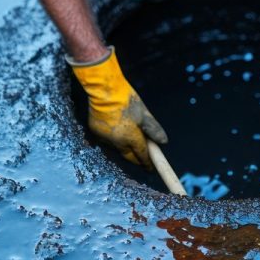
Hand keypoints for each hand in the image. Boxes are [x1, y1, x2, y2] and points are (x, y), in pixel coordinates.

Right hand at [68, 47, 167, 167]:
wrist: (103, 91)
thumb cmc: (126, 100)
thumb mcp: (144, 114)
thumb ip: (154, 129)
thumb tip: (163, 142)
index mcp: (130, 138)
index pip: (141, 155)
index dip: (147, 162)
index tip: (151, 168)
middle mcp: (116, 142)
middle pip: (128, 155)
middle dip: (135, 158)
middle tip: (142, 159)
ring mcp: (104, 138)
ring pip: (116, 148)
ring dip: (124, 148)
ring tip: (130, 142)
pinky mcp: (95, 132)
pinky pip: (107, 140)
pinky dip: (113, 139)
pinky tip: (117, 133)